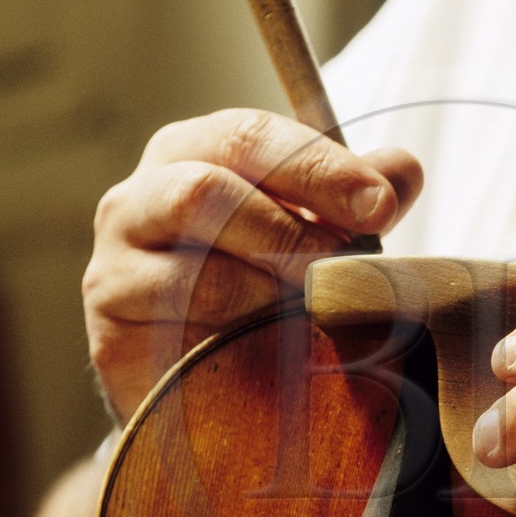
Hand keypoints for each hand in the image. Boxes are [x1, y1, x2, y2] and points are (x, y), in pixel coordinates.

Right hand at [83, 107, 421, 424]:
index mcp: (191, 152)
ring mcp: (114, 265)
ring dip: (270, 292)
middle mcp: (138, 197)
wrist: (194, 379)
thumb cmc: (255, 286)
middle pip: (207, 190)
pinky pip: (181, 332)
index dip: (320, 168)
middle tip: (348, 263)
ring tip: (316, 311)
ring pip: (196, 268)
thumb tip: (404, 170)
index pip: (251, 137)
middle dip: (292, 227)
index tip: (380, 206)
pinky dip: (238, 338)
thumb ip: (353, 201)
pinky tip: (273, 347)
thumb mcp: (311, 233)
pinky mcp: (111, 330)